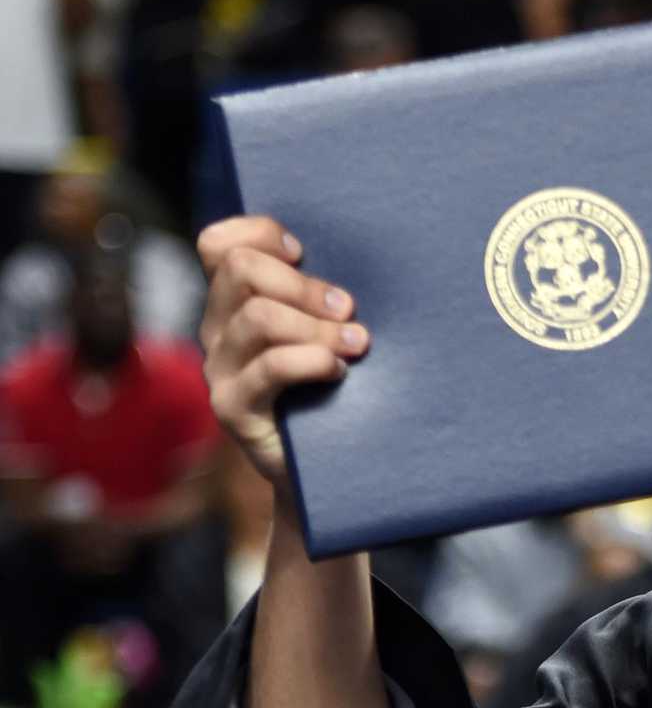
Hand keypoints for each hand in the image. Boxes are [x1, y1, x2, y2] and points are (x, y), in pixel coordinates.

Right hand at [197, 216, 369, 491]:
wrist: (326, 473)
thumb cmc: (339, 392)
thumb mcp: (330, 335)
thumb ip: (328, 300)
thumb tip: (377, 259)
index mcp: (234, 303)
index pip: (218, 244)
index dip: (259, 233)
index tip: (305, 251)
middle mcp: (218, 331)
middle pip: (241, 270)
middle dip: (304, 284)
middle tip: (349, 310)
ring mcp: (220, 369)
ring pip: (259, 317)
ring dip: (317, 325)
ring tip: (357, 343)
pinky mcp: (233, 408)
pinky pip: (270, 366)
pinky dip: (313, 360)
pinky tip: (340, 371)